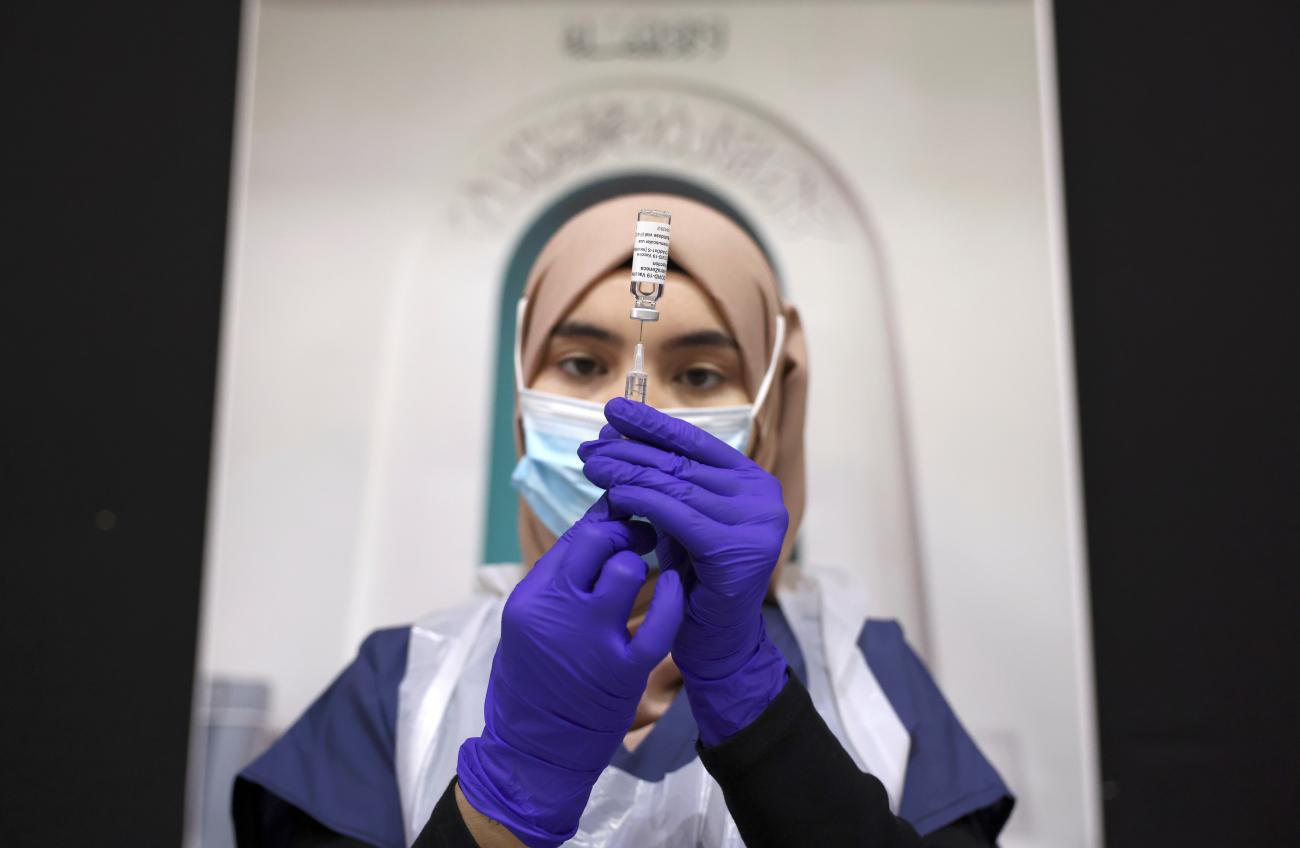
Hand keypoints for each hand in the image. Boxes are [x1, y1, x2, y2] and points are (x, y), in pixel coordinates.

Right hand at [456, 496, 683, 847]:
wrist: (532, 753)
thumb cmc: (528, 683)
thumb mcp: (525, 624)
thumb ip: (557, 582)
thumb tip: (594, 532)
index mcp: (531, 598)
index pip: (573, 535)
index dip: (605, 517)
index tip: (622, 515)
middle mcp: (557, 612)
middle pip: (598, 541)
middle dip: (625, 529)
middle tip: (642, 532)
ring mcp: (591, 641)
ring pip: (627, 570)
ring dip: (641, 564)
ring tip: (649, 569)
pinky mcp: (624, 670)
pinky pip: (658, 622)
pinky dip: (671, 598)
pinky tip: (675, 586)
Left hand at [579, 397, 789, 745]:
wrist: (718, 644)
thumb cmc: (695, 583)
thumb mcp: (683, 524)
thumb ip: (670, 487)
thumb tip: (619, 442)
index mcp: (753, 482)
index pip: (697, 442)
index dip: (653, 424)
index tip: (612, 411)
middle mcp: (763, 496)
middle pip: (682, 462)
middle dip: (631, 450)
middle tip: (589, 445)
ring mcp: (756, 522)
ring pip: (676, 486)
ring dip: (627, 472)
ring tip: (591, 464)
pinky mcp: (737, 549)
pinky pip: (677, 515)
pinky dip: (641, 501)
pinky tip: (613, 495)